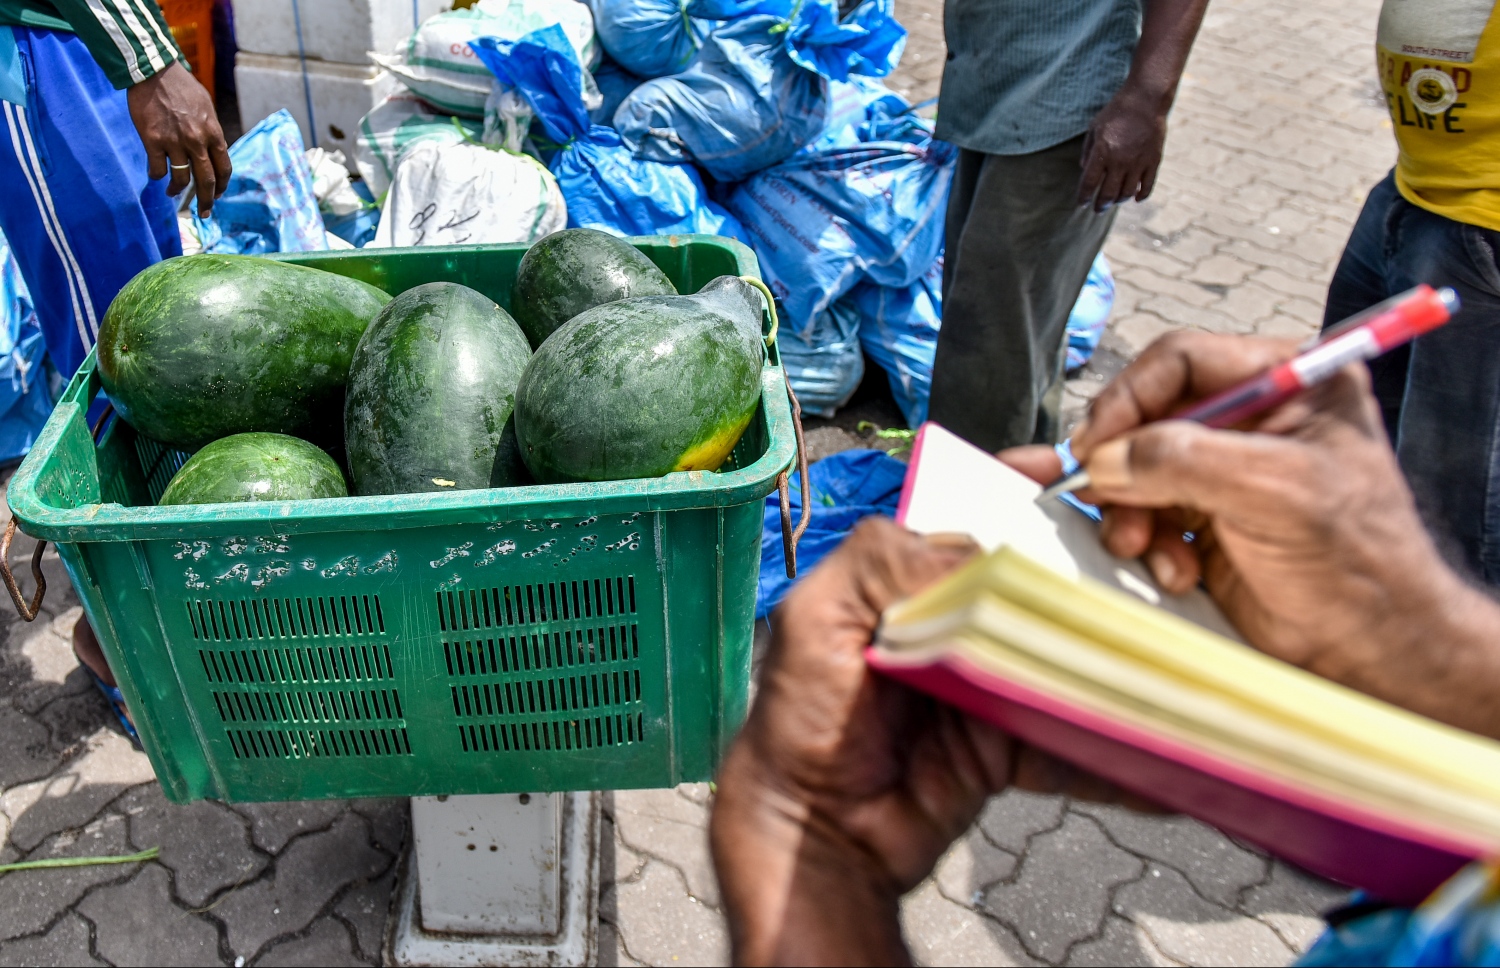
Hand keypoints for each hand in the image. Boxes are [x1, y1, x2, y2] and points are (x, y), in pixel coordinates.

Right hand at [127, 62, 230, 217]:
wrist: (154, 71)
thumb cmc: (181, 86)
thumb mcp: (206, 107)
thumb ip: (210, 130)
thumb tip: (213, 149)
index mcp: (213, 133)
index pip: (224, 168)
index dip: (222, 186)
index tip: (218, 195)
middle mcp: (197, 141)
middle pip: (207, 180)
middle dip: (207, 201)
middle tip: (204, 213)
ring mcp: (175, 142)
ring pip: (182, 179)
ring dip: (177, 191)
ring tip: (172, 193)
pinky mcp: (153, 140)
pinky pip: (157, 169)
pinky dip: (156, 176)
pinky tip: (155, 176)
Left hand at [711, 518, 1148, 964]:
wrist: (815, 835)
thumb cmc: (799, 718)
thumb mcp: (819, 618)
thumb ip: (882, 563)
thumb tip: (975, 544)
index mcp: (905, 580)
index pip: (973, 519)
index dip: (1022, 493)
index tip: (1072, 475)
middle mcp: (951, 624)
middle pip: (1038, 584)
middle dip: (1094, 572)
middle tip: (1151, 567)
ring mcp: (986, 684)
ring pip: (1068, 655)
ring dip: (1119, 657)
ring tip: (1177, 653)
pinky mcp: (1009, 746)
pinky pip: (1075, 740)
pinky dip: (1119, 749)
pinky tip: (1171, 752)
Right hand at [1002, 331, 1499, 737]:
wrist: (1368, 647)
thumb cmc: (1355, 560)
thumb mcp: (1273, 491)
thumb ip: (1185, 461)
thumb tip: (1106, 457)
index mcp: (1288, 381)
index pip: (1182, 361)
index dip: (1130, 396)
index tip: (1095, 442)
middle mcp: (1252, 417)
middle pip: (1149, 415)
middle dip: (1119, 461)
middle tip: (1085, 488)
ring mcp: (1225, 469)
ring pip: (1136, 468)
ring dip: (1127, 511)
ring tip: (1136, 545)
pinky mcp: (1204, 517)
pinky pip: (1144, 514)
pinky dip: (1146, 544)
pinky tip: (1177, 571)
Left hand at [1077, 84, 1168, 211]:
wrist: (1146, 99)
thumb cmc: (1117, 112)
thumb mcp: (1095, 127)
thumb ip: (1088, 150)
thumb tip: (1084, 171)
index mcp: (1102, 152)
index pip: (1089, 183)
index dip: (1084, 197)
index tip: (1081, 204)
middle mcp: (1120, 161)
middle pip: (1108, 194)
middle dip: (1101, 205)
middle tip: (1098, 209)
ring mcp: (1138, 162)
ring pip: (1127, 193)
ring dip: (1119, 200)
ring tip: (1115, 201)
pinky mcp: (1154, 161)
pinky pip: (1147, 186)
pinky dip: (1141, 196)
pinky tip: (1135, 198)